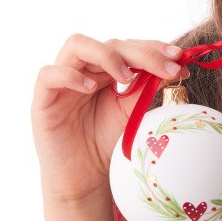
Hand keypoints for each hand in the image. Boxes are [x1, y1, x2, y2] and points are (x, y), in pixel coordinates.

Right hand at [31, 34, 189, 204]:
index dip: (153, 47)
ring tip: (126, 77)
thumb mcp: (132, 112)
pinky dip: (70, 76)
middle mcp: (84, 68)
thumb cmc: (105, 141)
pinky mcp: (42, 99)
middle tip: (167, 67)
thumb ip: (147, 88)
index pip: (128, 46)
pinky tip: (91, 88)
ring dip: (107, 56)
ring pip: (77, 45)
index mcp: (106, 69)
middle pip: (109, 43)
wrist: (84, 177)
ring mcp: (61, 81)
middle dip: (142, 52)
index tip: (179, 57)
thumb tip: (176, 67)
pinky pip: (48, 74)